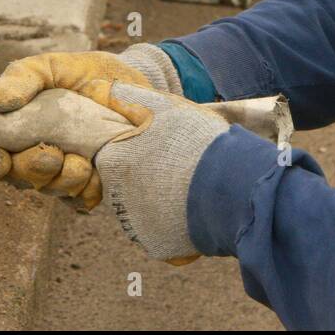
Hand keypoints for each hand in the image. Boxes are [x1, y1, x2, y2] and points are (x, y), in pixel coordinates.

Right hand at [0, 44, 179, 206]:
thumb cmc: (88, 74)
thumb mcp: (54, 65)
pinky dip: (89, 189)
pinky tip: (100, 171)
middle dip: (32, 169)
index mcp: (15, 126)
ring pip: (50, 191)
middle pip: (16, 177)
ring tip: (84, 160)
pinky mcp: (91, 184)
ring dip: (64, 179)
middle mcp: (33, 153)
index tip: (0, 158)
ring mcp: (62, 172)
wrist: (138, 84)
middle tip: (53, 155)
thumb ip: (24, 77)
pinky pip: (81, 201)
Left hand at [92, 81, 233, 264]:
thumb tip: (102, 88)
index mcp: (113, 163)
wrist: (231, 185)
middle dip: (148, 178)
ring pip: (144, 211)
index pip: (114, 158)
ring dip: (161, 202)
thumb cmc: (196, 141)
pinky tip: (194, 210)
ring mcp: (136, 227)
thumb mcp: (163, 107)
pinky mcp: (157, 246)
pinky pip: (162, 235)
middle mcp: (115, 199)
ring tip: (190, 188)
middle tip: (179, 167)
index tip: (161, 149)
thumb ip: (129, 98)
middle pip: (127, 186)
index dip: (139, 151)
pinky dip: (176, 225)